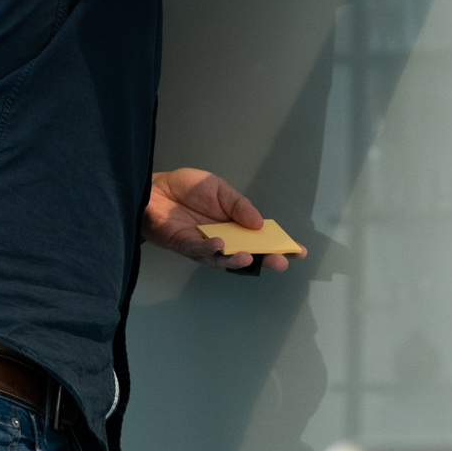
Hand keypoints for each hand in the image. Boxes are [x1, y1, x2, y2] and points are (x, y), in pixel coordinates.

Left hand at [142, 167, 298, 272]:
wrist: (154, 188)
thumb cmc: (186, 188)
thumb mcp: (219, 188)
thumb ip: (239, 206)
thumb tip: (260, 223)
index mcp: (233, 225)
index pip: (259, 238)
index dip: (277, 245)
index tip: (297, 251)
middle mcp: (221, 239)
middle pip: (246, 254)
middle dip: (263, 260)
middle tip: (279, 262)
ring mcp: (203, 245)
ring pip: (222, 260)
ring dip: (236, 260)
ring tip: (249, 256)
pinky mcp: (184, 246)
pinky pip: (199, 251)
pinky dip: (210, 250)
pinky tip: (220, 244)